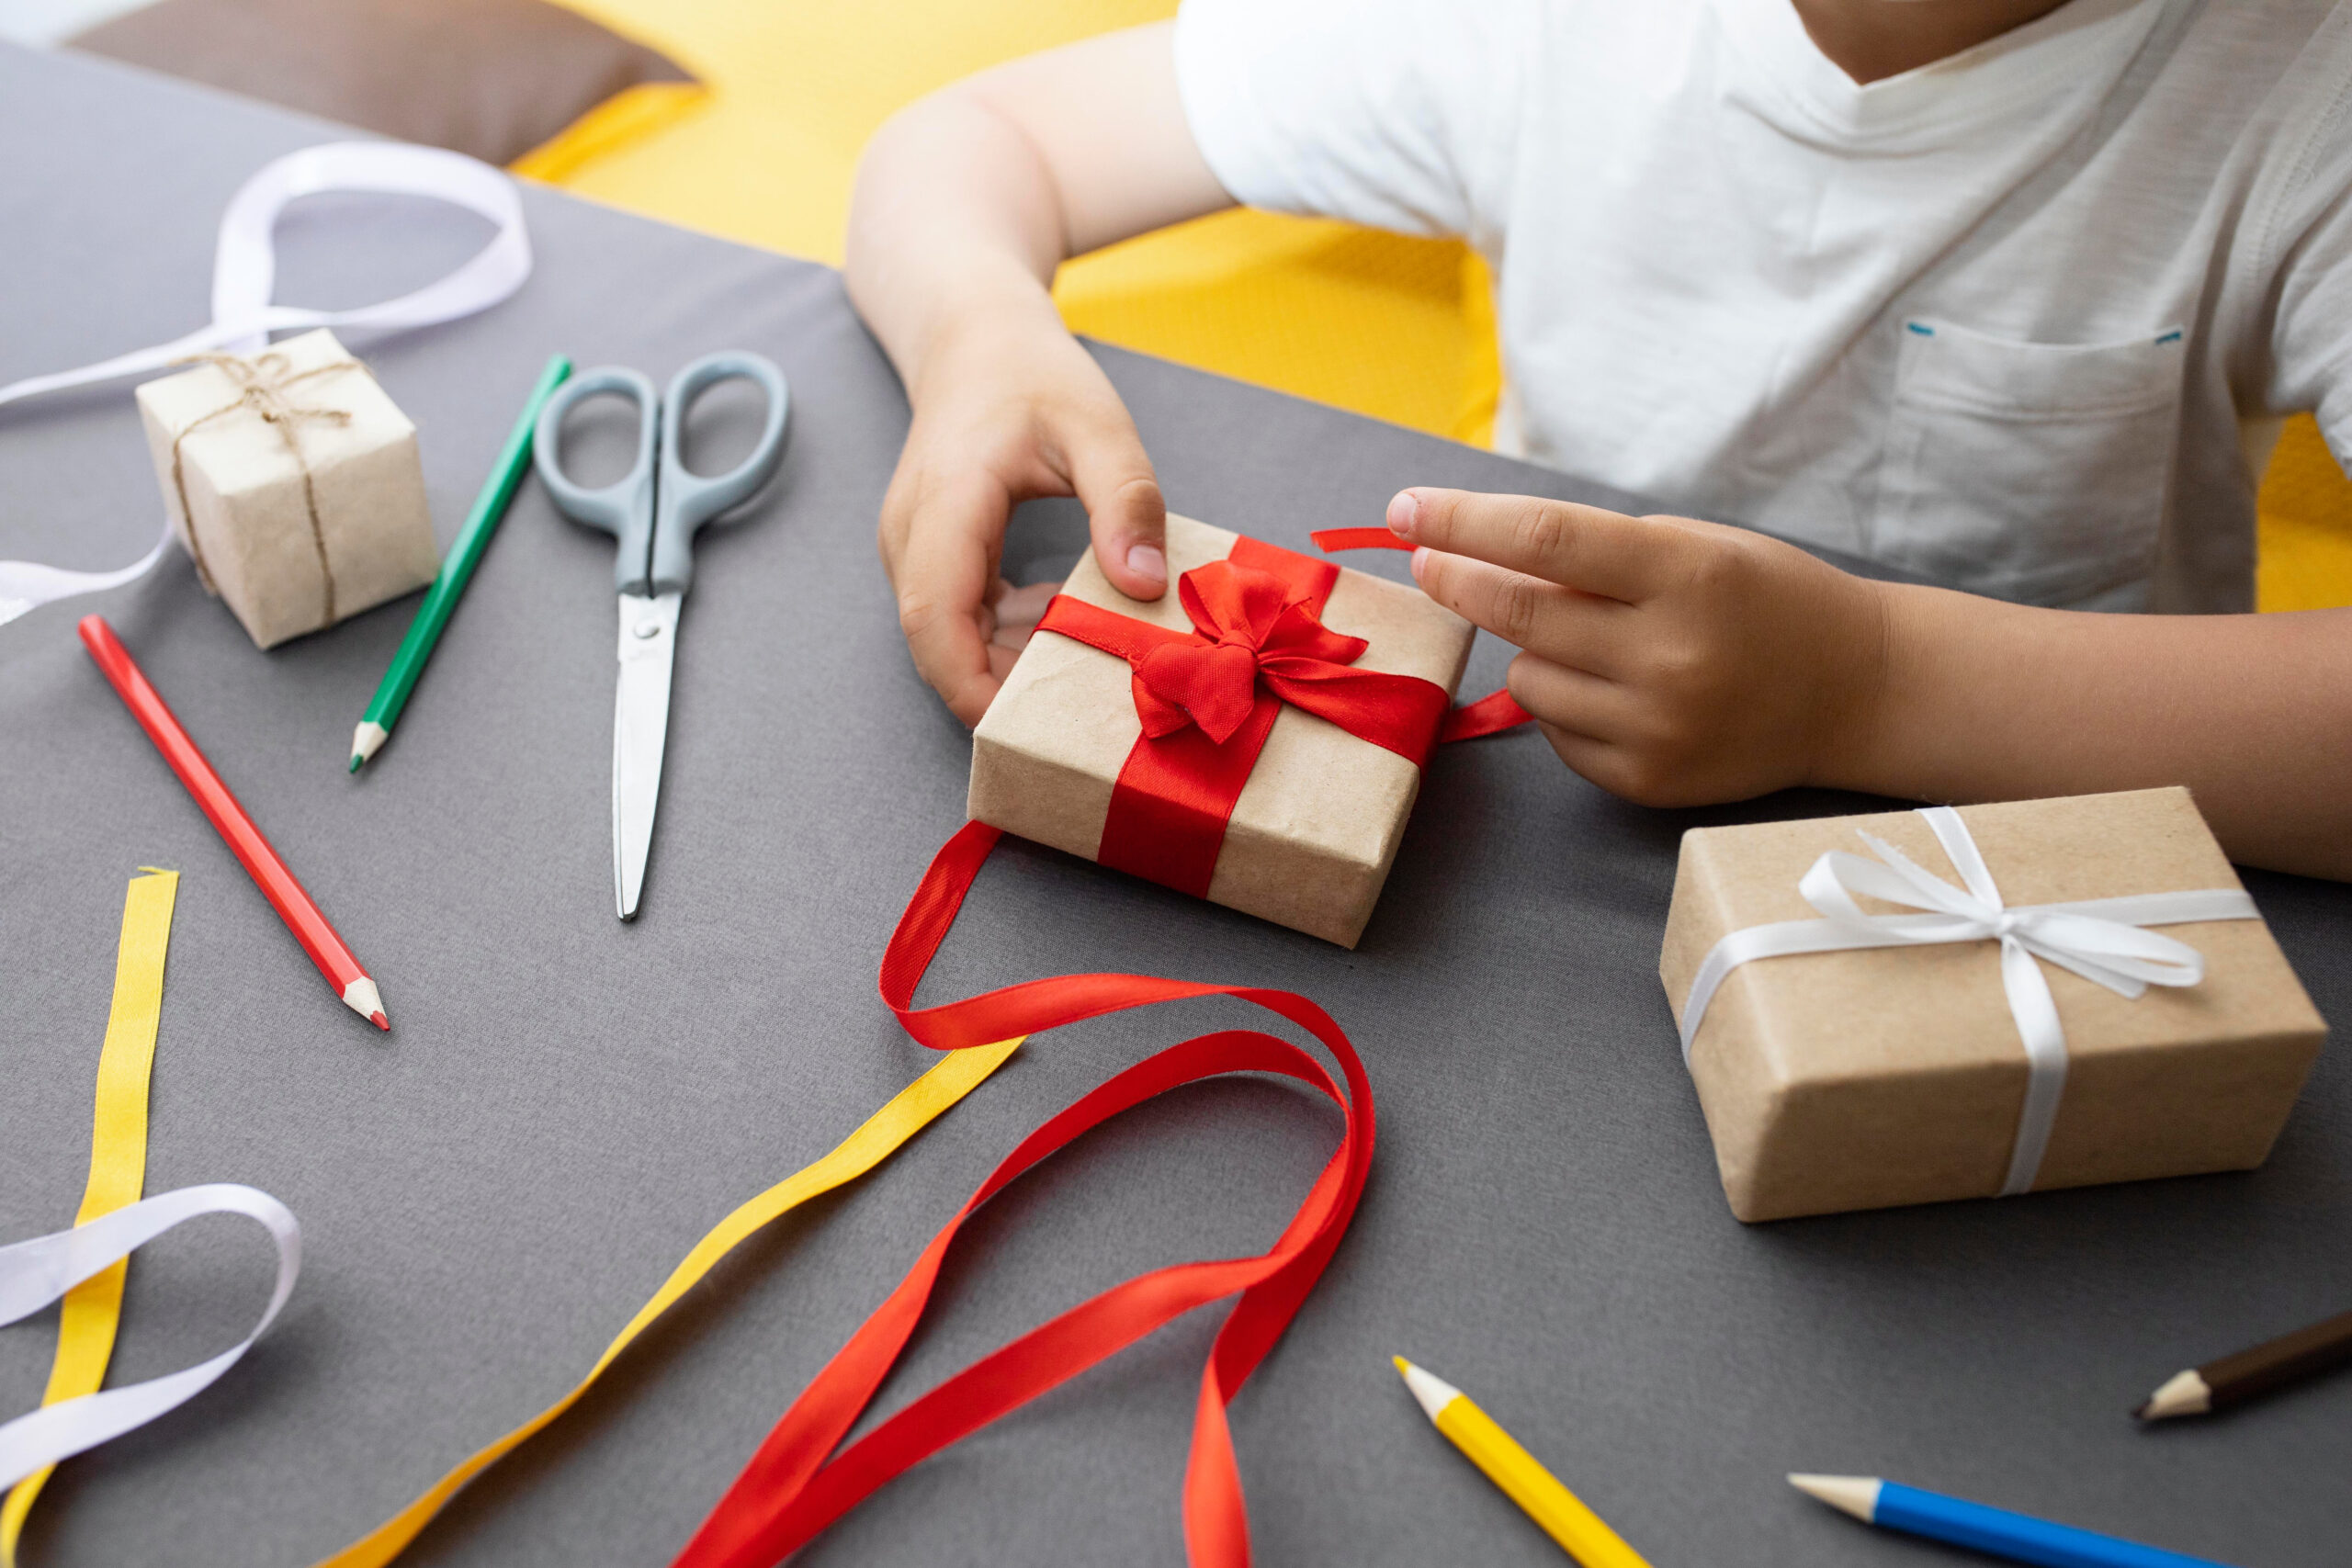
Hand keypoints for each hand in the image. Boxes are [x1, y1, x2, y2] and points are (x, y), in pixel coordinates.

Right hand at [877, 306, 1167, 724]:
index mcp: (943, 506)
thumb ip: (1125, 501)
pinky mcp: (931, 556)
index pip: (933, 618)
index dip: (971, 684)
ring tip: (1087, 661)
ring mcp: (913, 549)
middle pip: (938, 643)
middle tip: (1085, 704)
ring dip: (1010, 660)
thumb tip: (1144, 586)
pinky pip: (960, 618)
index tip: (1027, 726)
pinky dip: (1008, 634)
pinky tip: (1064, 620)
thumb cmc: (1033, 375)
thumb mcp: (1099, 427)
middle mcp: (910, 537)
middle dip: (1003, 686)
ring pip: (948, 637)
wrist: (975, 338)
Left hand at [1389, 487, 1890, 804]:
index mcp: (1686, 575)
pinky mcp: (1646, 780)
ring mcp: (1657, 727)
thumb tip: (1470, 554)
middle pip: (1519, 614)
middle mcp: (1670, 656)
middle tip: (1428, 561)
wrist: (1853, 689)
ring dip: (1533, 649)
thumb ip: (1594, 553)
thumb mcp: (1693, 547)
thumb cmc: (1762, 600)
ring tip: (1594, 639)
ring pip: (1528, 678)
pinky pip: (1555, 731)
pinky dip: (1564, 703)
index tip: (1405, 511)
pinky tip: (1618, 689)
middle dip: (1458, 581)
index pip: (1545, 540)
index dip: (1463, 524)